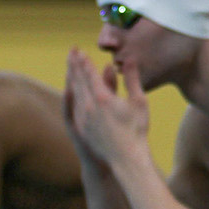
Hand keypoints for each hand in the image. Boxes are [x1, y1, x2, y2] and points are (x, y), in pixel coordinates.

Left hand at [64, 48, 150, 163]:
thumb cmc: (137, 129)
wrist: (127, 158)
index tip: (80, 51)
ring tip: (70, 67)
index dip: (84, 61)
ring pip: (74, 93)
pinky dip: (71, 95)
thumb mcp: (139, 101)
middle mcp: (89, 106)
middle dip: (74, 65)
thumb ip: (132, 78)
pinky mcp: (81, 128)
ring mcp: (83, 118)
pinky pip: (74, 106)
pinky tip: (71, 90)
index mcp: (103, 98)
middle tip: (71, 52)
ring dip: (71, 78)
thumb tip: (129, 59)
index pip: (90, 74)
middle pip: (78, 81)